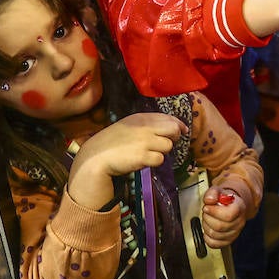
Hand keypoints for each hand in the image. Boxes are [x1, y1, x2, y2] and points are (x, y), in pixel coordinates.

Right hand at [66, 113, 187, 208]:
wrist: (96, 157)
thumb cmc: (113, 142)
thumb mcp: (130, 126)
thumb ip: (149, 124)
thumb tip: (174, 127)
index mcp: (141, 118)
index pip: (168, 117)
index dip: (178, 124)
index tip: (182, 130)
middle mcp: (145, 127)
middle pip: (173, 129)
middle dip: (174, 136)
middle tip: (166, 143)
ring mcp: (144, 141)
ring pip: (168, 146)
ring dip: (162, 151)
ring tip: (149, 153)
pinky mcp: (143, 156)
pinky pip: (160, 159)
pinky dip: (154, 161)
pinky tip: (144, 161)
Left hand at [201, 185, 245, 247]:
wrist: (229, 205)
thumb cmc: (223, 199)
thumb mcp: (217, 191)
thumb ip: (212, 193)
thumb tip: (210, 200)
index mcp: (239, 207)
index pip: (228, 215)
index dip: (214, 212)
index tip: (207, 207)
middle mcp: (239, 222)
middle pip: (220, 226)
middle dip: (207, 218)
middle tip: (206, 212)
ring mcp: (234, 233)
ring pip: (215, 235)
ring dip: (206, 226)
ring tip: (208, 218)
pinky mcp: (228, 241)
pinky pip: (213, 243)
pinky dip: (206, 236)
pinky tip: (208, 228)